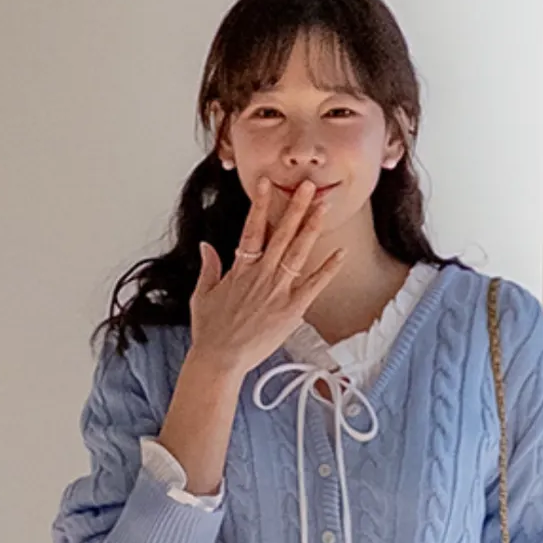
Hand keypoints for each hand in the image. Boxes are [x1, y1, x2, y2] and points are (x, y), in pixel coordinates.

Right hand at [189, 177, 345, 376]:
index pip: (252, 228)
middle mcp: (261, 275)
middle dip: (295, 207)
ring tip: (324, 207)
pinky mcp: (291, 310)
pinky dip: (328, 269)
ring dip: (311, 228)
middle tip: (309, 187)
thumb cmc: (210, 332)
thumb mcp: (202, 295)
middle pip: (281, 234)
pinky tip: (340, 253)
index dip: (260, 204)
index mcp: (240, 269)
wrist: (220, 359)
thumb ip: (209, 267)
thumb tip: (206, 246)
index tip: (267, 183)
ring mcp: (277, 291)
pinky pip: (313, 285)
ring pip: (298, 252)